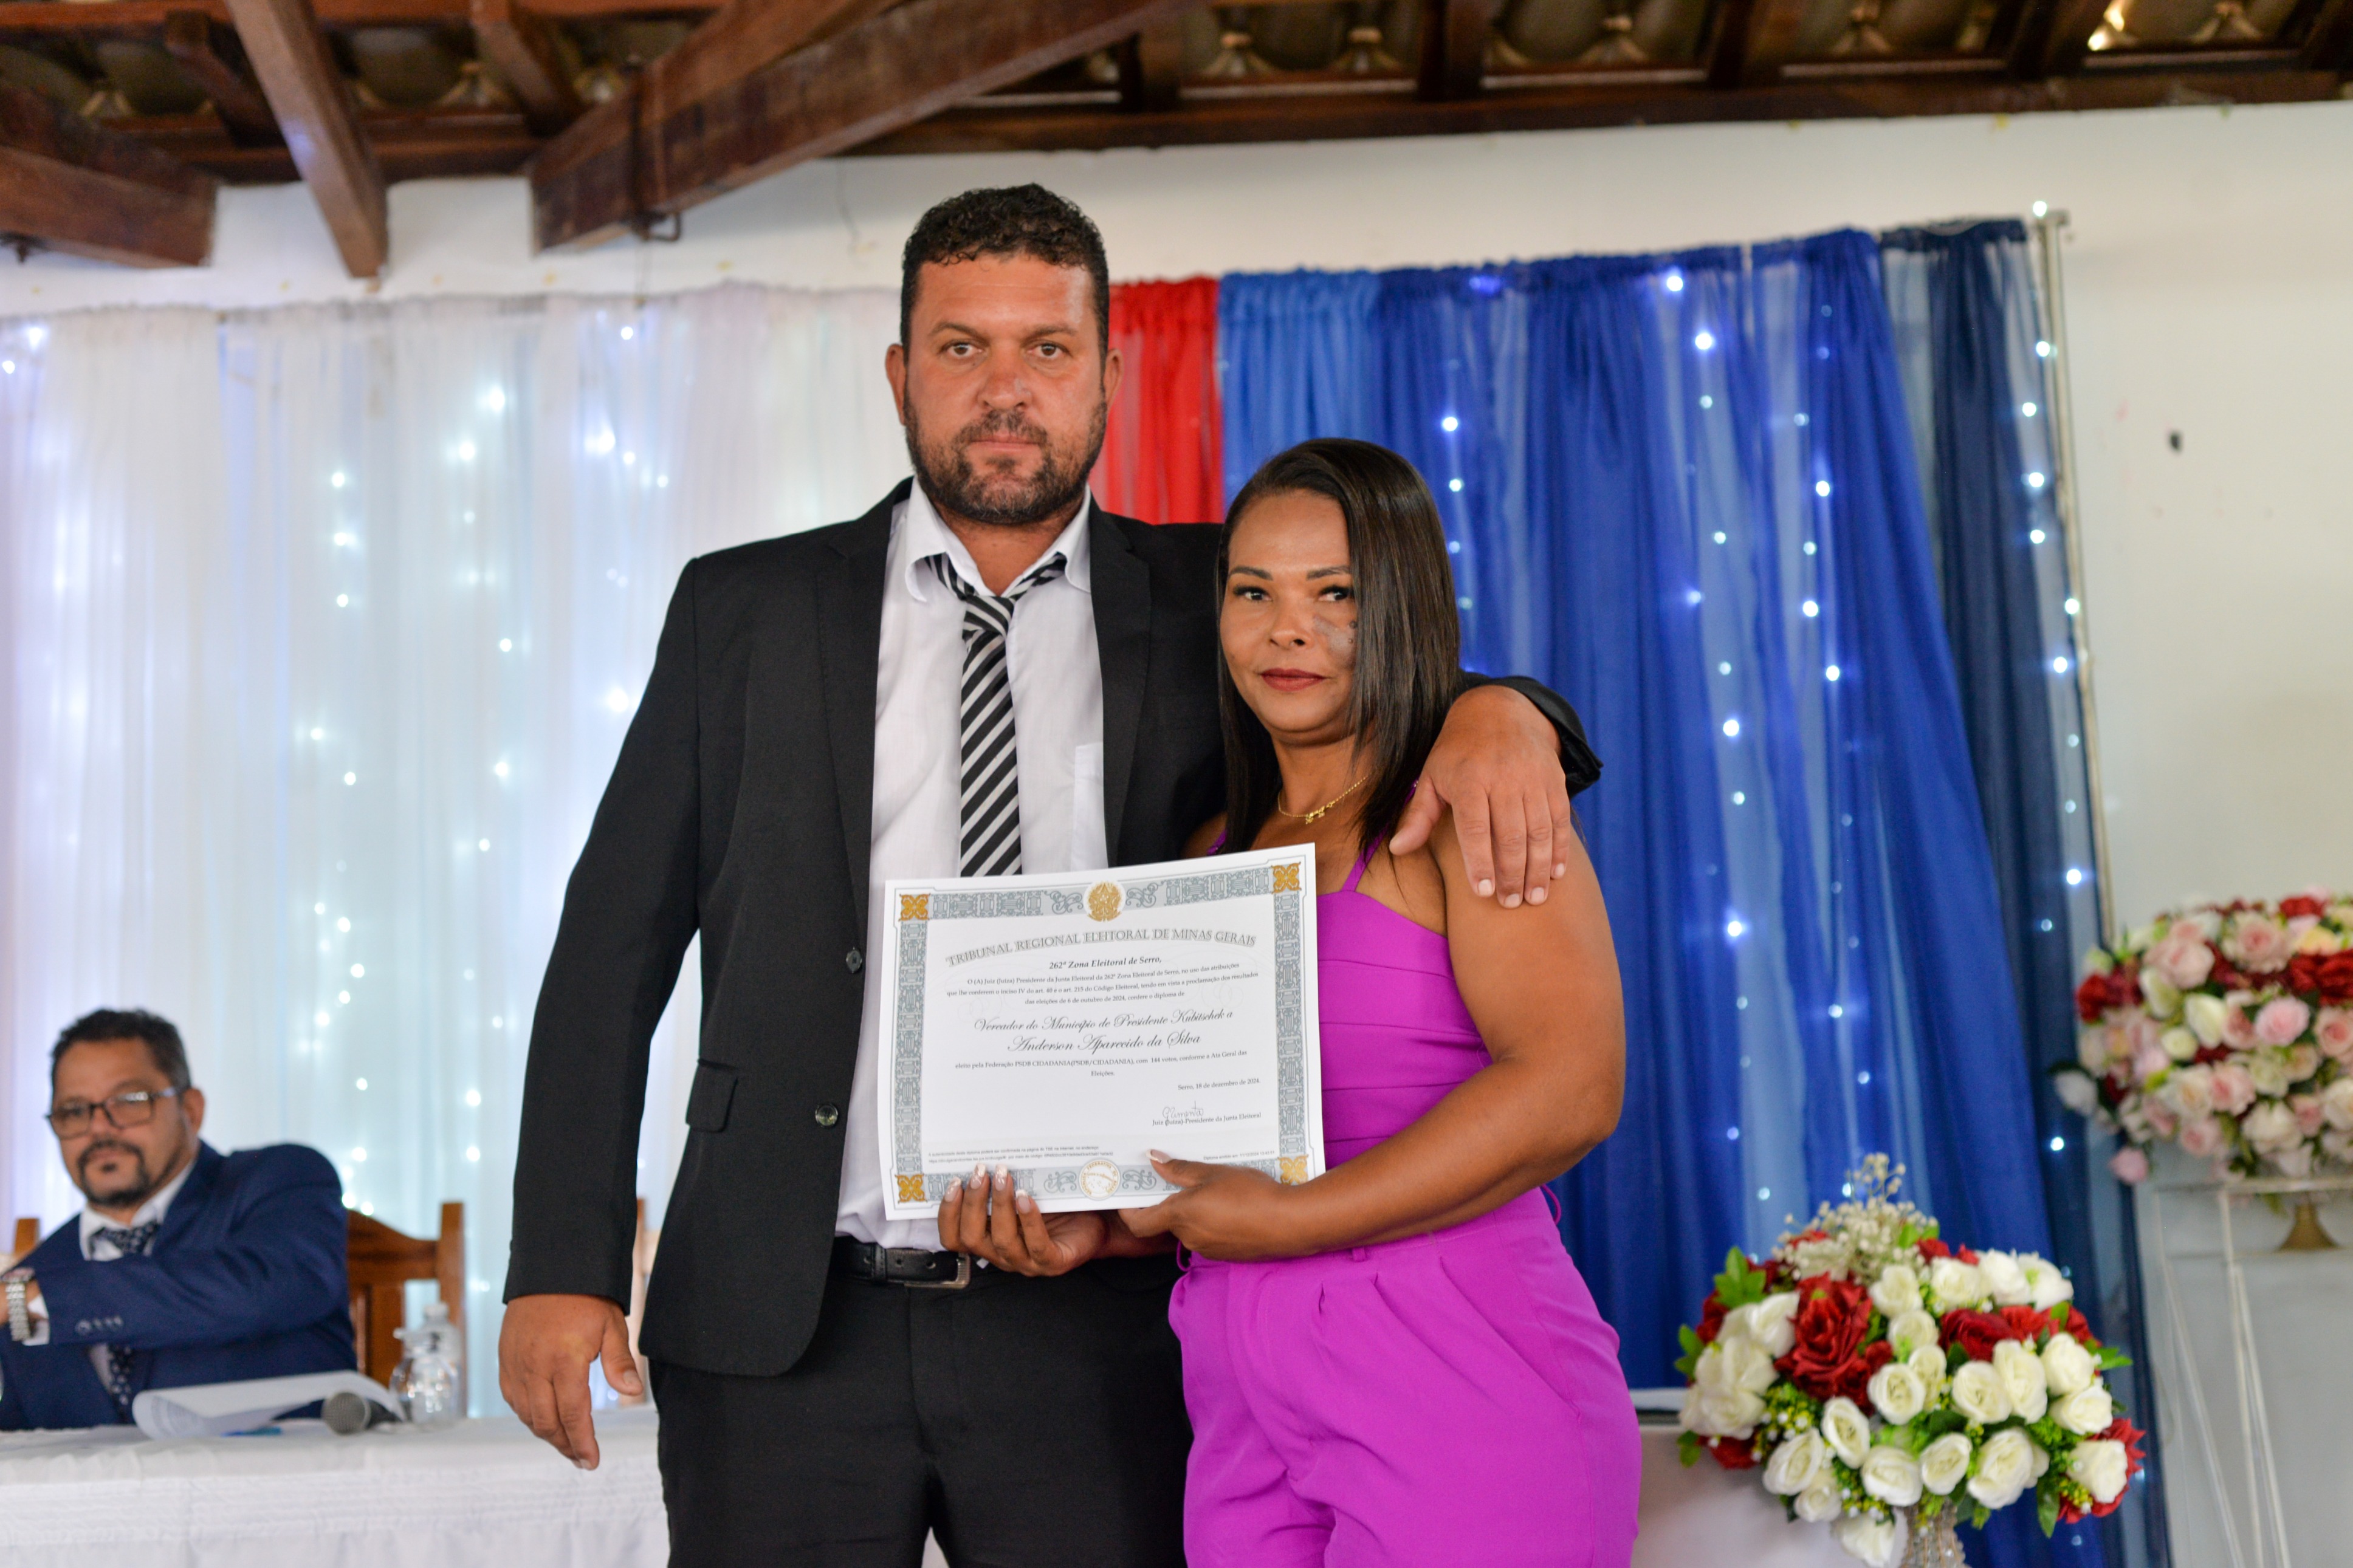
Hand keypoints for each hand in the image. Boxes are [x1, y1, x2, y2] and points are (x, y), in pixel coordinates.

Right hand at [499, 1293, 639, 1468]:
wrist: (549, 1269)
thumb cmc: (586, 1297)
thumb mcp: (611, 1325)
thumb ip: (619, 1362)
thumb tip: (632, 1393)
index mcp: (564, 1360)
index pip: (572, 1415)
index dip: (582, 1443)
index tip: (591, 1462)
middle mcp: (535, 1367)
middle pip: (546, 1422)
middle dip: (564, 1445)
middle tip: (581, 1459)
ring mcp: (516, 1364)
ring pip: (527, 1415)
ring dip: (546, 1433)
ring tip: (566, 1444)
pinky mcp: (505, 1360)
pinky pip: (513, 1399)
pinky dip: (527, 1415)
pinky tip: (542, 1420)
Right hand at [937, 1164, 1108, 1275]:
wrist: (1096, 1222)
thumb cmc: (1054, 1206)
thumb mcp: (1022, 1192)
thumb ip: (1000, 1184)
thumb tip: (982, 1152)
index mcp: (988, 1240)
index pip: (954, 1238)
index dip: (948, 1213)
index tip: (953, 1182)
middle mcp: (1003, 1254)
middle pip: (972, 1238)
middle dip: (973, 1203)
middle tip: (981, 1172)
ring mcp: (1028, 1262)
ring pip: (1002, 1241)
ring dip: (999, 1206)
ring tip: (1004, 1177)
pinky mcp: (1054, 1262)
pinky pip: (1037, 1245)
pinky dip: (1029, 1220)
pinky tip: (1026, 1198)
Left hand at [1123, 1152, 1318, 1260]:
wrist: (1288, 1223)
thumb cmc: (1250, 1193)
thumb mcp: (1213, 1173)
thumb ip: (1180, 1169)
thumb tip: (1154, 1160)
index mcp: (1179, 1215)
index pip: (1139, 1222)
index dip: (1129, 1210)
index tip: (1129, 1195)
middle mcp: (1188, 1236)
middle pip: (1167, 1221)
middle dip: (1172, 1202)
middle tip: (1182, 1178)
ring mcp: (1207, 1248)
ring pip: (1190, 1227)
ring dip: (1195, 1211)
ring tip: (1214, 1188)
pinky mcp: (1226, 1254)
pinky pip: (1210, 1235)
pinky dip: (1212, 1222)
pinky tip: (1232, 1206)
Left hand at [1393, 684, 1570, 908]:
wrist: (1499, 710)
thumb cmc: (1457, 752)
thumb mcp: (1432, 776)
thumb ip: (1418, 816)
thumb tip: (1397, 849)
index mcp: (1468, 778)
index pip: (1475, 828)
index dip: (1479, 862)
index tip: (1482, 893)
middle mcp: (1503, 777)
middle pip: (1510, 834)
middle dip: (1511, 874)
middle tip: (1510, 904)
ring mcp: (1532, 777)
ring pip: (1539, 830)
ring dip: (1538, 868)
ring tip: (1535, 898)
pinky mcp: (1553, 778)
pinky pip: (1559, 818)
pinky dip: (1560, 848)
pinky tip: (1555, 873)